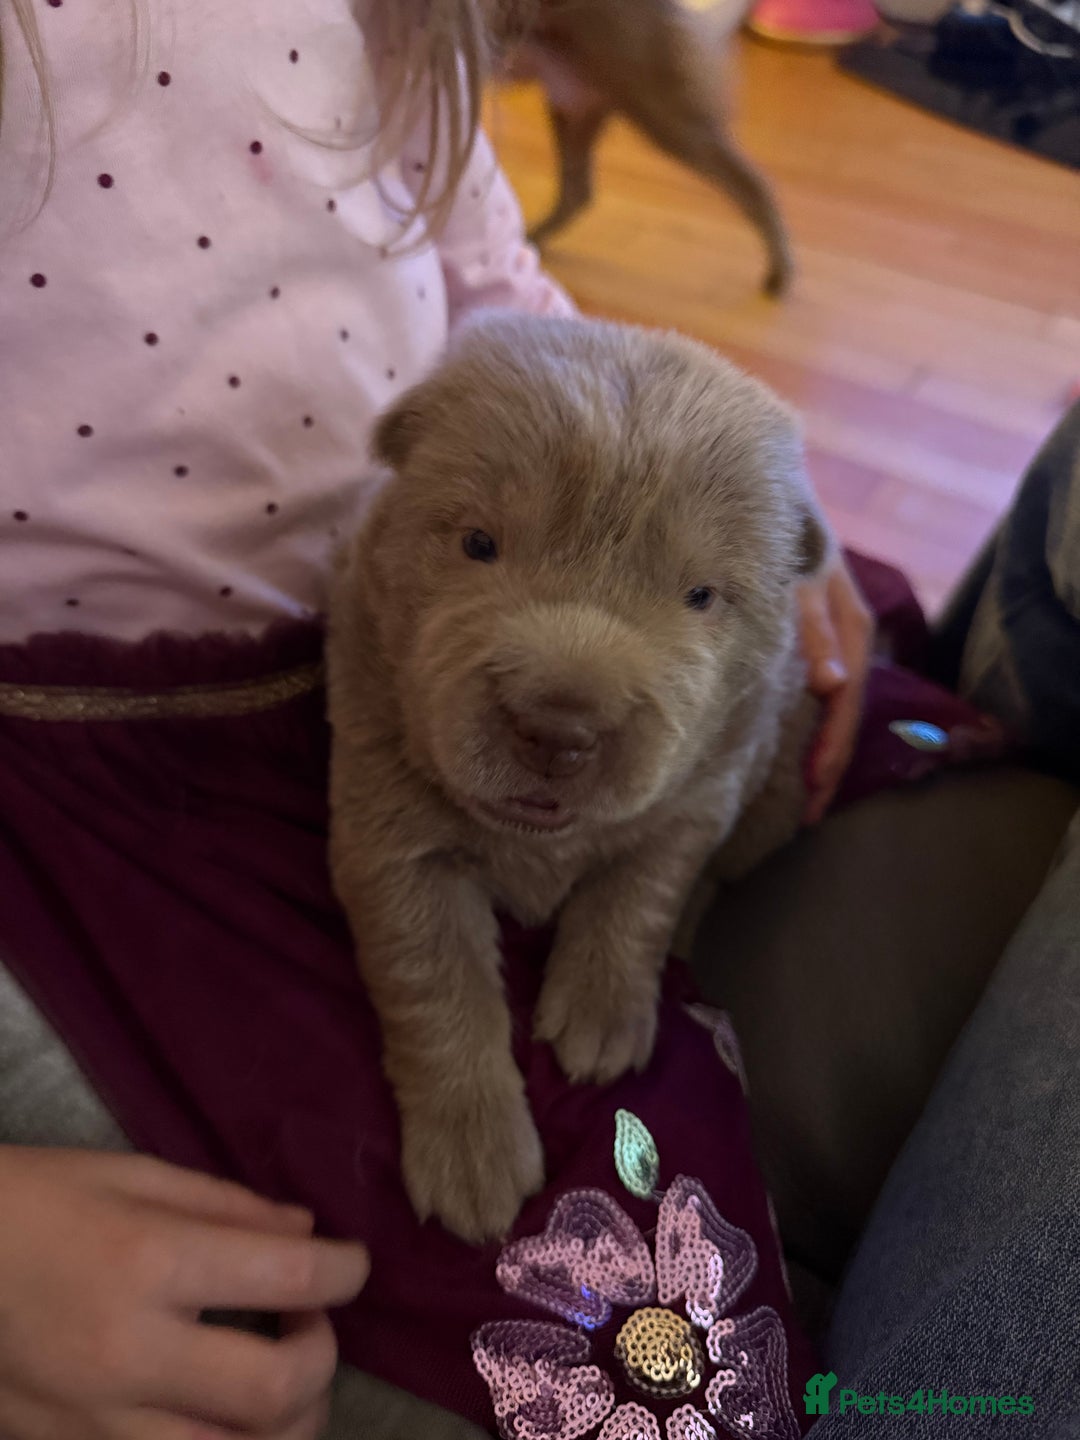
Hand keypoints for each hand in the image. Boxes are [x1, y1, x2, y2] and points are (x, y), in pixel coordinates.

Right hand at [0, 1149, 369, 1439]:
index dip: (346, 1270)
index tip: (353, 1263)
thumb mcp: (129, 1174)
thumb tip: (307, 1232)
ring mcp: (98, 1422)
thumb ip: (226, 1205)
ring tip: (279, 1380)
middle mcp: (130, 1352)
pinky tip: (225, 1417)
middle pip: (277, 1392)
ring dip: (282, 1426)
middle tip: (311, 1324)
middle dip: (324, 1358)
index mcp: (149, 1260)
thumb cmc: (30, 1203)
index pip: (289, 1277)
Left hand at [798, 551, 872, 824]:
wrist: (762, 492)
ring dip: (823, 747)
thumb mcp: (795, 574)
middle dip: (830, 763)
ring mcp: (832, 636)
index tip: (814, 789)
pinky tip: (796, 745)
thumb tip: (833, 685)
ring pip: (835, 704)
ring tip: (807, 794)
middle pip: (846, 710)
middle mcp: (848, 634)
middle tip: (810, 813)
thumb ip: (811, 626)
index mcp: (850, 624)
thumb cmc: (779, 530)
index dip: (832, 747)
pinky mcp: (811, 634)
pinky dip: (810, 722)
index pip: (846, 700)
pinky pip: (820, 689)